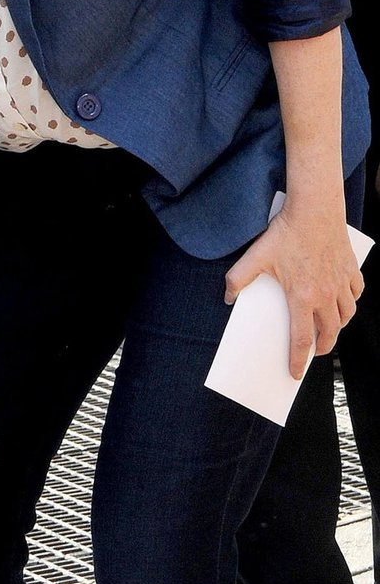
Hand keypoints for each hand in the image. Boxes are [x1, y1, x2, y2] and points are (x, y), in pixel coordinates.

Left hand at [224, 199, 362, 378]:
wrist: (315, 209)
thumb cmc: (286, 233)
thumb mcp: (255, 256)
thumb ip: (238, 279)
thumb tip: (227, 297)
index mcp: (302, 297)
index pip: (301, 340)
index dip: (297, 361)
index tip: (294, 374)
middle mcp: (326, 295)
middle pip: (329, 333)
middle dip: (322, 347)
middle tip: (314, 352)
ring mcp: (341, 283)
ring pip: (346, 315)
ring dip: (338, 327)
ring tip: (328, 328)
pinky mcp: (351, 270)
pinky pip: (356, 293)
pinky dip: (351, 302)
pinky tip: (343, 301)